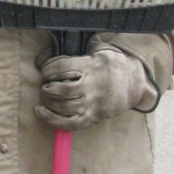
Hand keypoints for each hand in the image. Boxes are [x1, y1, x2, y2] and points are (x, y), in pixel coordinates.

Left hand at [34, 45, 157, 129]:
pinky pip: (68, 123)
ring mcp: (92, 105)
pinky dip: (50, 119)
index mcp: (93, 67)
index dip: (48, 69)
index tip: (44, 70)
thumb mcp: (99, 50)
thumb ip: (77, 51)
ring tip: (45, 95)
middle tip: (44, 84)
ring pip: (62, 106)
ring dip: (47, 101)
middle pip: (61, 90)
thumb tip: (44, 57)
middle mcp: (92, 87)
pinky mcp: (92, 118)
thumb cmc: (112, 65)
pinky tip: (40, 111)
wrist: (134, 84)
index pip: (62, 68)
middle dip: (47, 87)